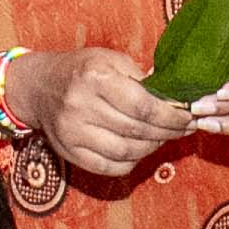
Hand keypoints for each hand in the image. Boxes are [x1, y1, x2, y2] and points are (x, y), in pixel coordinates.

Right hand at [24, 44, 198, 184]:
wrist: (40, 87)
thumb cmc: (83, 70)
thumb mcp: (112, 60)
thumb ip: (143, 80)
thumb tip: (177, 103)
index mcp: (95, 77)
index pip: (144, 106)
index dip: (172, 116)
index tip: (188, 117)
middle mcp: (81, 106)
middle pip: (137, 131)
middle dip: (167, 132)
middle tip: (183, 129)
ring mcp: (72, 133)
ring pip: (126, 153)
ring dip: (152, 148)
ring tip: (162, 137)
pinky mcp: (68, 152)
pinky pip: (109, 168)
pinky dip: (132, 162)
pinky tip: (140, 150)